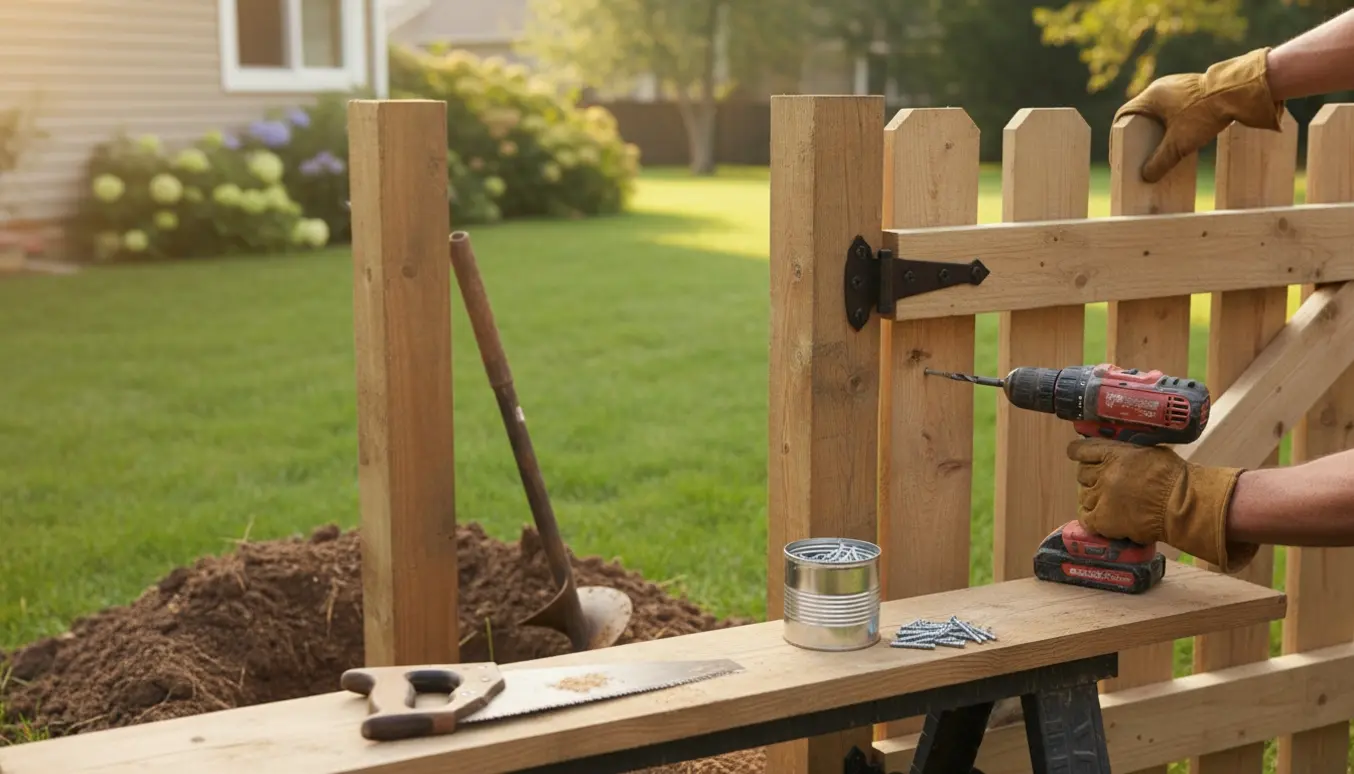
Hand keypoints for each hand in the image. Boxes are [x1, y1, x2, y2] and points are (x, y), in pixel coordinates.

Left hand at [1067, 438, 1256, 571]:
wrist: (1183, 505)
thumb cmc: (1174, 477)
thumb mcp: (1148, 452)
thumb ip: (1127, 452)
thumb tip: (1117, 452)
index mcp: (1113, 453)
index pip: (1080, 450)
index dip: (1078, 453)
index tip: (1078, 455)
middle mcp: (1103, 474)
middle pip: (1082, 474)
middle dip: (1091, 477)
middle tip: (1104, 483)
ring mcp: (1101, 497)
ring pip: (1083, 495)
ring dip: (1093, 497)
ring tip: (1108, 501)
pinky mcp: (1103, 520)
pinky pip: (1086, 518)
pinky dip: (1091, 517)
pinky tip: (1101, 516)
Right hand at [1114, 47, 1284, 182]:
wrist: (1241, 92)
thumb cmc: (1205, 113)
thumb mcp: (1179, 144)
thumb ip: (1160, 161)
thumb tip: (1146, 176)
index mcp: (1151, 96)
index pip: (1124, 116)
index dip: (1117, 138)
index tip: (1120, 155)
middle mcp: (1162, 87)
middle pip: (1142, 116)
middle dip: (1140, 137)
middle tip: (1140, 155)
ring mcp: (1180, 87)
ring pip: (1161, 113)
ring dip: (1159, 132)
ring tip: (1162, 150)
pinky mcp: (1196, 90)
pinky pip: (1177, 110)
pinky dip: (1174, 126)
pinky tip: (1182, 138)